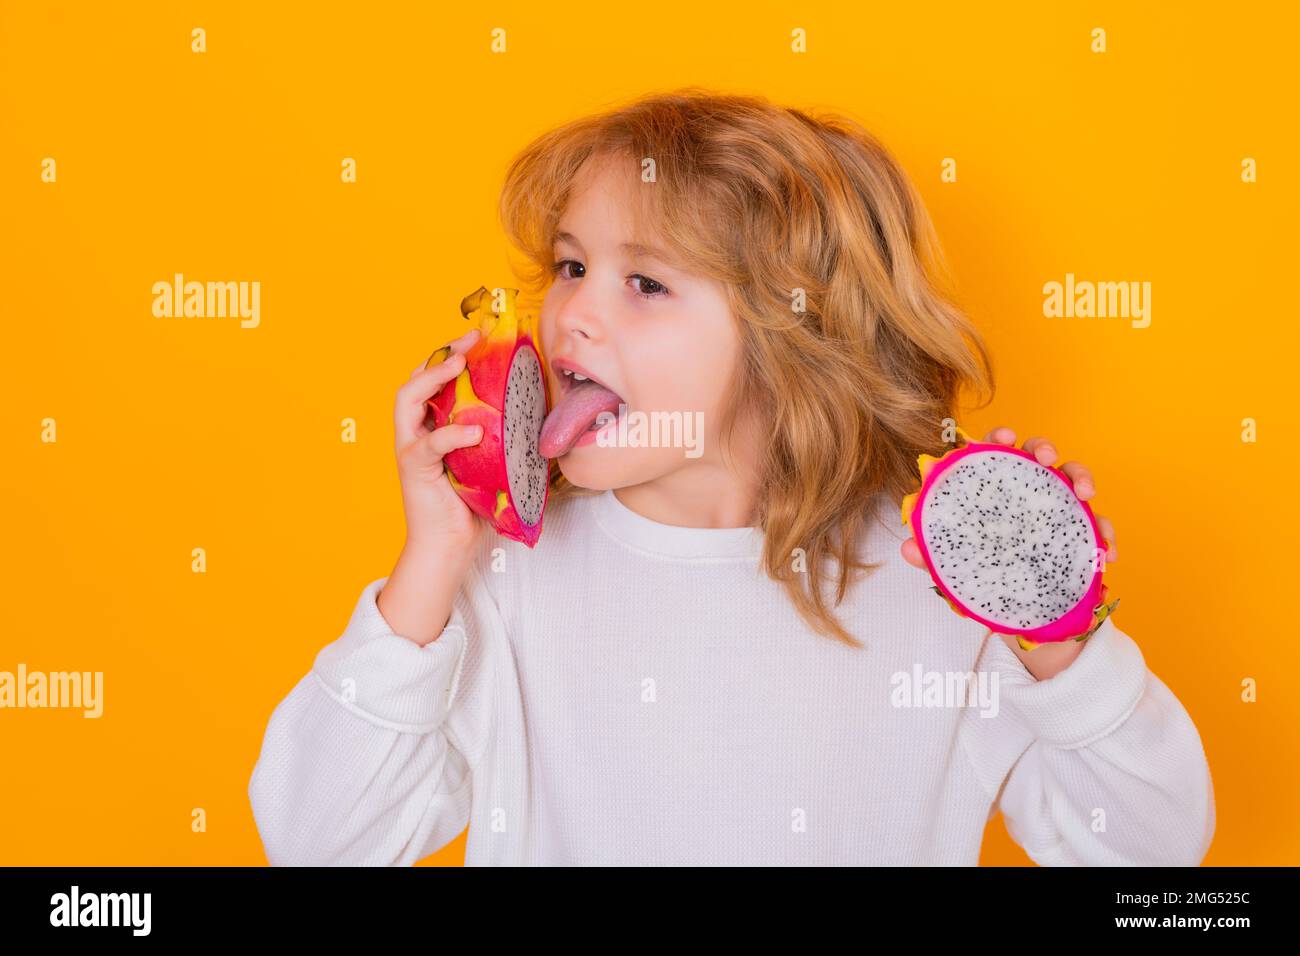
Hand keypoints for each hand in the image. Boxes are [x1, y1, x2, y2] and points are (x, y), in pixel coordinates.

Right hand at [393, 326, 486, 550]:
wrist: (450, 546)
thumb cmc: (473, 505)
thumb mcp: (492, 461)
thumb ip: (503, 436)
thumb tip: (541, 412)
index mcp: (433, 425)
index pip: (434, 379)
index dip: (452, 353)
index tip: (479, 336)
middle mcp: (416, 431)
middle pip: (416, 378)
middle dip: (441, 353)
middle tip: (469, 339)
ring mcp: (411, 448)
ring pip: (407, 400)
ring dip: (432, 377)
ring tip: (458, 365)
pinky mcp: (414, 469)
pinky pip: (430, 445)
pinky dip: (452, 434)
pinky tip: (474, 430)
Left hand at [900, 427, 1115, 677]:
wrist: (1017, 610)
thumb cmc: (982, 571)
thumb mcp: (955, 564)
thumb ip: (933, 554)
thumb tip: (908, 549)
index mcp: (993, 489)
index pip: (992, 453)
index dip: (997, 439)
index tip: (1003, 438)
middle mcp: (1026, 489)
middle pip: (1036, 454)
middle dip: (1043, 447)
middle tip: (1044, 459)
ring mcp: (1056, 507)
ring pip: (1073, 478)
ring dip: (1082, 478)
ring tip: (1086, 496)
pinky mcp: (1080, 530)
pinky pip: (1098, 525)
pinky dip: (1105, 535)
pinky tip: (1107, 553)